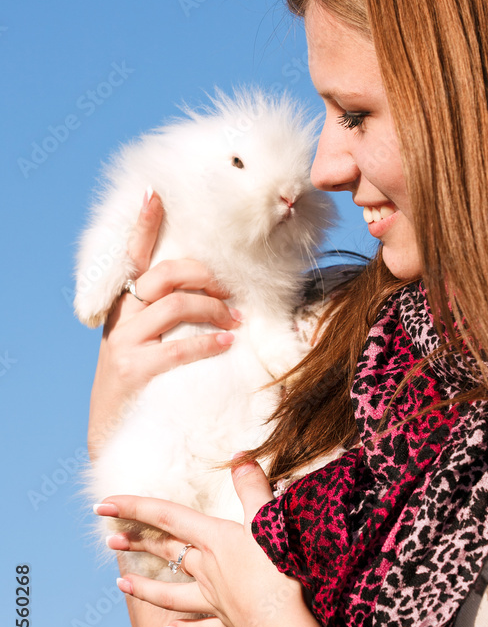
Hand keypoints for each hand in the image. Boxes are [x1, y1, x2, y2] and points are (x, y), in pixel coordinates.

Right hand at [88, 190, 242, 459]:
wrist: (112, 433)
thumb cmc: (143, 384)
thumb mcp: (146, 344)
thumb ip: (168, 319)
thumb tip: (221, 299)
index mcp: (125, 306)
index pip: (134, 257)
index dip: (144, 225)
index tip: (155, 193)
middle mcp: (121, 318)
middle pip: (164, 275)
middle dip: (204, 276)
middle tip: (230, 290)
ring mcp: (124, 343)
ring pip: (174, 305)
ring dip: (213, 309)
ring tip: (237, 322)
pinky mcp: (132, 370)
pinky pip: (177, 347)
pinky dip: (207, 342)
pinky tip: (227, 344)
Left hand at [97, 460, 309, 626]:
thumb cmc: (278, 573)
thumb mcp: (268, 521)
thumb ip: (252, 488)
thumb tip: (238, 456)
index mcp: (215, 540)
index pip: (167, 517)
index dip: (134, 507)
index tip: (101, 505)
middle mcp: (207, 569)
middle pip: (167, 551)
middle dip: (138, 542)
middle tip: (110, 539)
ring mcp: (215, 600)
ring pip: (172, 594)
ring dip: (145, 588)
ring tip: (120, 585)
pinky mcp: (230, 625)